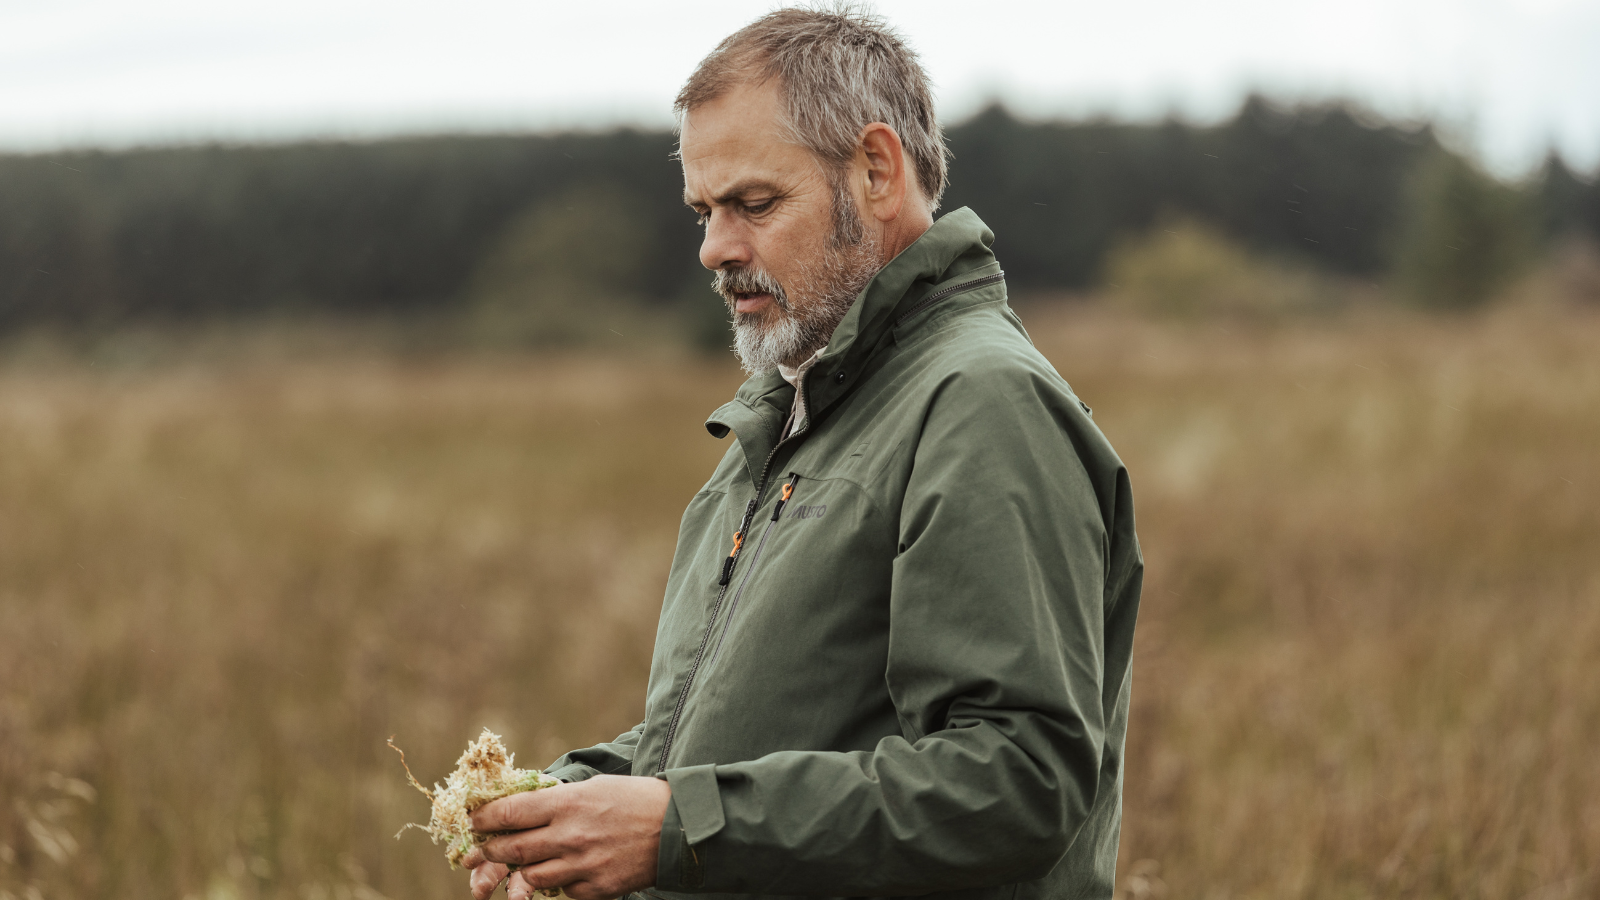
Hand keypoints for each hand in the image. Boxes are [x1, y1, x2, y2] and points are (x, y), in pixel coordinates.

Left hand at [461, 775, 671, 899]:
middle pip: (512, 849)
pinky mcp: (595, 889)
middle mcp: (570, 835)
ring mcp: (582, 865)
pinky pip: (562, 889)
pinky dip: (556, 882)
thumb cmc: (634, 799)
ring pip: (530, 875)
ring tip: (512, 866)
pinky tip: (562, 871)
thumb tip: (521, 809)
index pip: (510, 812)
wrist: (678, 828)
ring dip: (517, 872)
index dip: (484, 818)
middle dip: (488, 850)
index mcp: (568, 802)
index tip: (473, 821)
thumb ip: (556, 800)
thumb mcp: (593, 787)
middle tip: (477, 850)